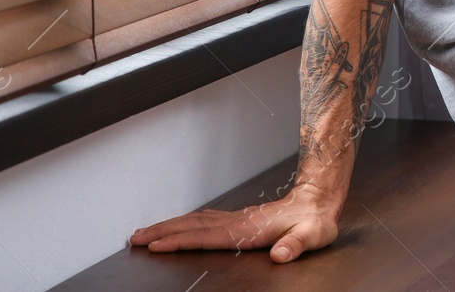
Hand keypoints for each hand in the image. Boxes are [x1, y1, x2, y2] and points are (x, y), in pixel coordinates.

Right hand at [128, 183, 341, 262]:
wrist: (319, 199)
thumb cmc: (315, 221)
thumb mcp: (311, 236)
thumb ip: (296, 245)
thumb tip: (282, 255)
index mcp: (247, 230)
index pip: (206, 237)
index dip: (180, 242)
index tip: (155, 246)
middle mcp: (236, 222)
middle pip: (191, 226)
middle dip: (162, 232)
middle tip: (135, 238)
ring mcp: (236, 218)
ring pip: (194, 220)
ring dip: (169, 226)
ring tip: (146, 232)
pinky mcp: (239, 219)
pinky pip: (204, 220)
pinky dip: (185, 223)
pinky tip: (179, 225)